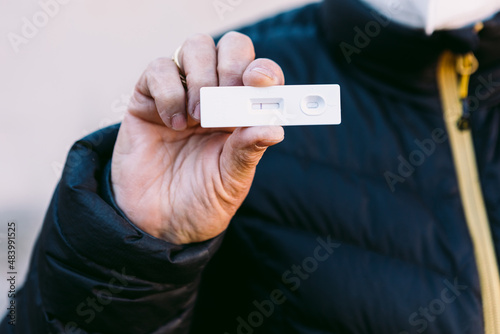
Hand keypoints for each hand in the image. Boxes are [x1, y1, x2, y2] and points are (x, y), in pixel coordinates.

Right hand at [111, 32, 284, 244]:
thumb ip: (248, 151)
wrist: (156, 223)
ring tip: (199, 117)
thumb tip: (274, 127)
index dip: (265, 70)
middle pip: (231, 47)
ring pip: (196, 47)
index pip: (260, 73)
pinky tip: (173, 124)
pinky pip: (159, 69)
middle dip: (232, 65)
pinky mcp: (148, 99)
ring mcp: (182, 94)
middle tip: (227, 96)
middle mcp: (215, 97)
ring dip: (202, 76)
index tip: (261, 82)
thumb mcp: (231, 181)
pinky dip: (169, 91)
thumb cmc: (200, 201)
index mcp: (242, 115)